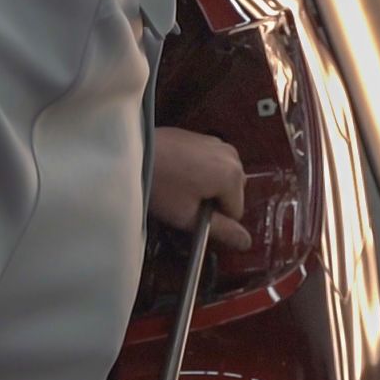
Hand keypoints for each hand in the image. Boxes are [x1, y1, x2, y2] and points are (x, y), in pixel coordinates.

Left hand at [149, 127, 252, 251]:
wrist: (133, 153)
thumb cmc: (161, 187)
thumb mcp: (188, 216)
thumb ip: (221, 230)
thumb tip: (246, 242)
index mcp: (232, 176)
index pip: (236, 213)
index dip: (214, 220)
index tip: (190, 214)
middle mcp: (233, 156)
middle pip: (233, 193)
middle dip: (214, 201)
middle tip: (185, 202)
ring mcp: (219, 143)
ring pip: (224, 178)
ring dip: (209, 186)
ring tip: (181, 187)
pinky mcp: (204, 137)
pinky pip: (213, 163)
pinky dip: (203, 171)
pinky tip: (179, 172)